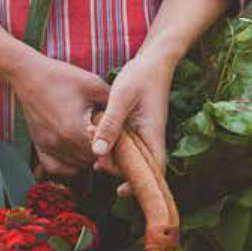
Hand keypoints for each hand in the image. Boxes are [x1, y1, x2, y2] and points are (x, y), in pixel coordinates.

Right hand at [10, 53, 110, 179]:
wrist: (29, 75)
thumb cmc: (63, 77)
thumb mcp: (94, 85)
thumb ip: (112, 105)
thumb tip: (128, 120)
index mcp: (77, 129)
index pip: (104, 150)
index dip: (114, 145)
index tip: (117, 134)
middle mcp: (62, 143)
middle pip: (91, 160)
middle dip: (101, 150)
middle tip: (104, 134)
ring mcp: (49, 147)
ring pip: (76, 166)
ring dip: (86, 157)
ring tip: (90, 138)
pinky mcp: (39, 147)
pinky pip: (57, 168)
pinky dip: (68, 164)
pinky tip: (74, 149)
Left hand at [87, 48, 175, 196]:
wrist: (154, 60)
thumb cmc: (141, 76)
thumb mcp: (121, 98)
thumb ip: (110, 124)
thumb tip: (97, 152)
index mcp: (153, 133)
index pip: (154, 168)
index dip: (140, 184)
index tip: (120, 190)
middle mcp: (152, 136)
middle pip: (142, 167)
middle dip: (122, 173)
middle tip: (98, 165)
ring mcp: (147, 132)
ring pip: (135, 157)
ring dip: (117, 162)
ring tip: (96, 159)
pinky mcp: (140, 127)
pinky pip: (130, 146)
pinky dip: (117, 150)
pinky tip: (100, 146)